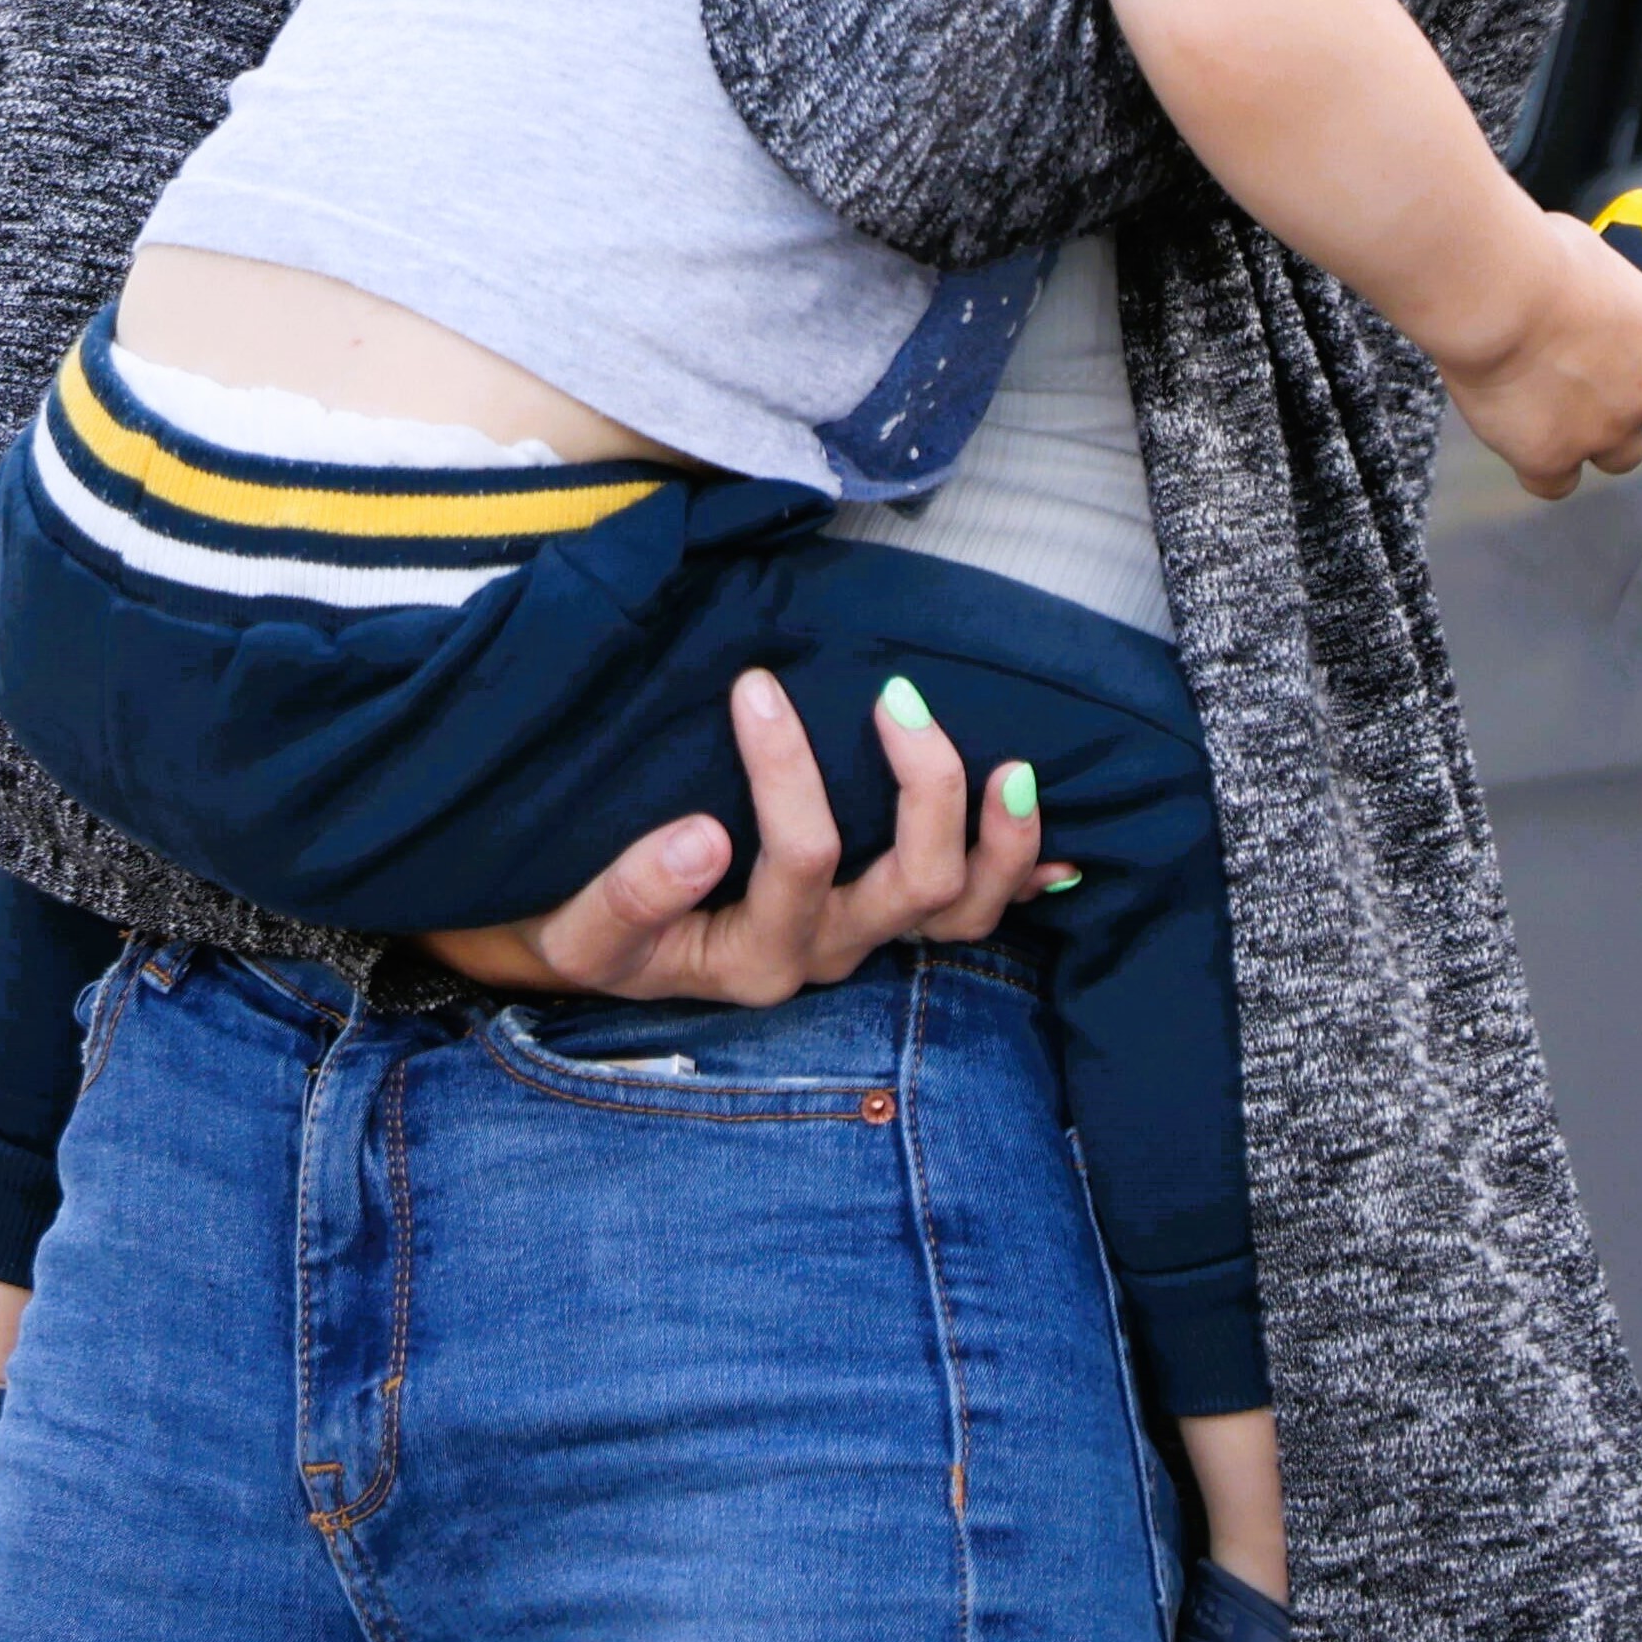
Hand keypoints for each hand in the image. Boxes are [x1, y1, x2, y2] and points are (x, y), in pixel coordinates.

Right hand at [418, 667, 1046, 1002]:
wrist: (593, 953)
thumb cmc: (582, 926)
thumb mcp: (579, 924)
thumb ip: (633, 889)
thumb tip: (705, 837)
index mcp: (752, 958)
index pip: (797, 859)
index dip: (787, 772)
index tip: (754, 684)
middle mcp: (822, 956)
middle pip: (912, 886)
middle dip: (922, 786)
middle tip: (897, 695)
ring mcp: (861, 940)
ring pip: (962, 910)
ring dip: (998, 840)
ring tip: (1009, 764)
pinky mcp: (880, 923)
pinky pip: (972, 915)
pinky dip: (1018, 875)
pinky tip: (1062, 846)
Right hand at [1427, 204, 1641, 497]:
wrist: (1491, 299)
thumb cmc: (1532, 256)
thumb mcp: (1584, 248)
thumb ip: (1600, 281)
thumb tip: (1577, 284)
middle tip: (1601, 367)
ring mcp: (1602, 429)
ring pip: (1626, 455)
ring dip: (1603, 435)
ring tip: (1557, 408)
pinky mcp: (1550, 456)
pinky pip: (1556, 483)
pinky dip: (1544, 466)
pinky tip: (1522, 439)